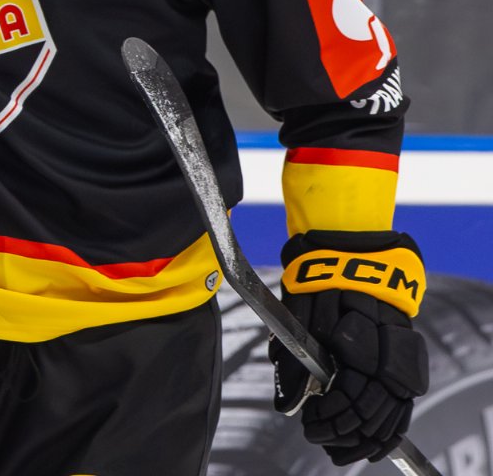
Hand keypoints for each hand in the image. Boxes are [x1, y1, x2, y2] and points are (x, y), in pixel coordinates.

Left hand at [270, 230, 428, 464]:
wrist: (350, 246)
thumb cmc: (316, 278)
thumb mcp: (298, 313)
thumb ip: (295, 359)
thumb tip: (288, 401)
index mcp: (354, 343)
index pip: (348, 399)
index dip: (329, 419)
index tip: (310, 426)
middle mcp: (382, 352)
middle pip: (369, 410)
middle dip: (344, 430)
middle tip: (321, 438)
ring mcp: (398, 352)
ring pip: (391, 409)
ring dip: (367, 433)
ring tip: (345, 447)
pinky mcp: (406, 351)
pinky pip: (404, 397)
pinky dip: (391, 421)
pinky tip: (375, 437)